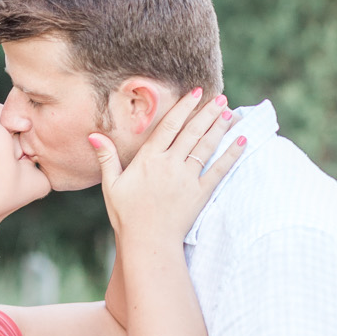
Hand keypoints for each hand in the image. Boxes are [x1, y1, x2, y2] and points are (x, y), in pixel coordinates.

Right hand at [92, 88, 245, 245]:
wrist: (148, 242)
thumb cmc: (127, 216)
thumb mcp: (111, 185)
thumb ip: (107, 158)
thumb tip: (94, 135)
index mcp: (149, 159)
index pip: (169, 126)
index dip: (184, 107)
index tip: (196, 93)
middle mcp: (170, 164)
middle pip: (192, 132)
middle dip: (208, 113)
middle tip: (220, 97)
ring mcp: (187, 178)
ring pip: (207, 146)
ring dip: (220, 128)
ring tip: (231, 113)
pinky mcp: (201, 193)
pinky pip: (220, 170)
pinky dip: (232, 154)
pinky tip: (242, 141)